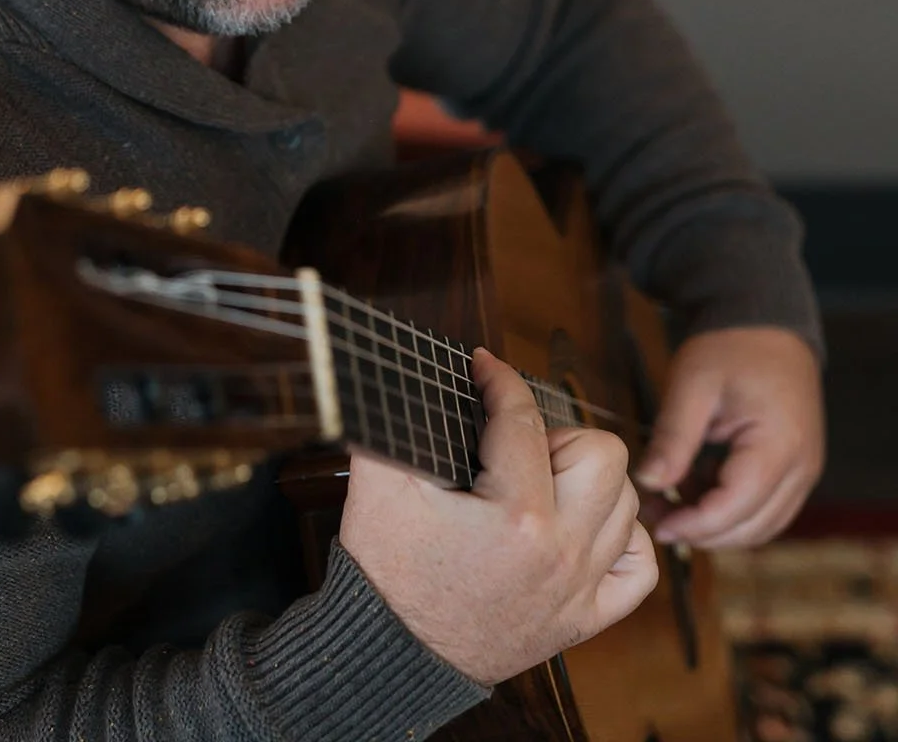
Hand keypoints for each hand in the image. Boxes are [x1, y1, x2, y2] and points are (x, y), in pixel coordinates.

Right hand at [339, 349, 657, 686]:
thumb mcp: (380, 481)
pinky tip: (582, 527)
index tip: (484, 368)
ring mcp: (578, 588)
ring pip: (626, 504)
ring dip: (588, 484)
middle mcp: (560, 551)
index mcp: (514, 514)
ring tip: (541, 485)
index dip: (500, 380)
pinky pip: (639, 569)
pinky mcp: (583, 620)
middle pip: (603, 454)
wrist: (392, 651)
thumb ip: (399, 418)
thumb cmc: (387, 569)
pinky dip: (620, 540)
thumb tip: (412, 373)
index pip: (523, 420)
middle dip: (558, 437)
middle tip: (515, 449)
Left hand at [636, 326, 823, 549]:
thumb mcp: (692, 385)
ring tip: (670, 500)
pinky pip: (766, 508)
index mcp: (779, 446)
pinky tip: (696, 486)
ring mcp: (804, 471)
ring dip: (717, 525)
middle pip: (752, 527)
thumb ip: (672, 438)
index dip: (694, 524)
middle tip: (656, 515)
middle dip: (702, 531)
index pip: (736, 508)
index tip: (655, 523)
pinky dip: (732, 509)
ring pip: (761, 525)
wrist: (764, 323)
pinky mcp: (796, 469)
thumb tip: (648, 483)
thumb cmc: (728, 348)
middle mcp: (802, 468)